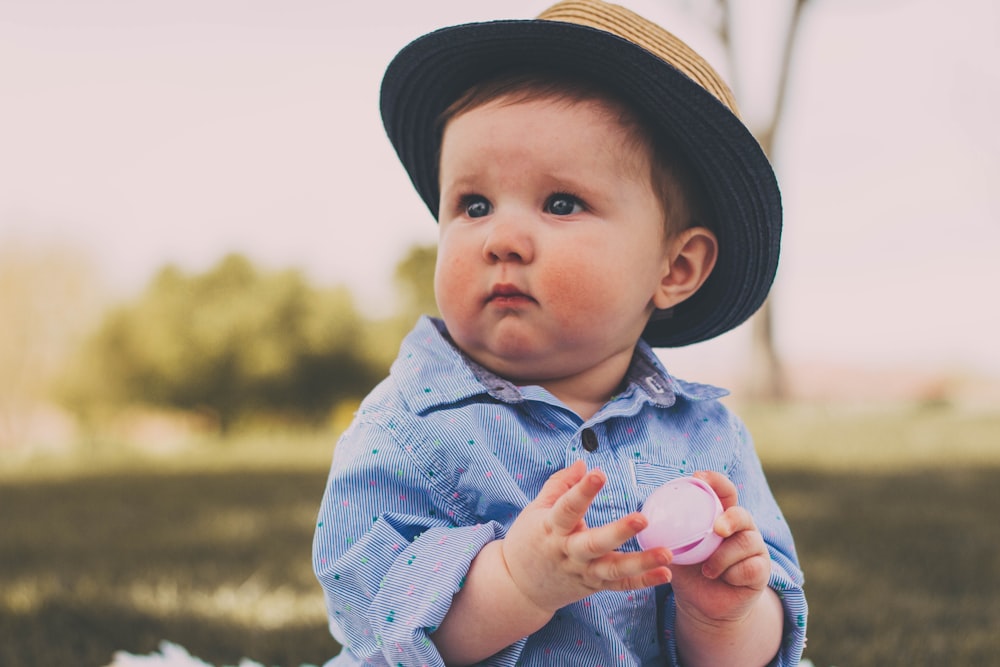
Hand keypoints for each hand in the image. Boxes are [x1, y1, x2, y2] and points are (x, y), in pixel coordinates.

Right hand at [500, 460, 671, 614]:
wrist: (518, 587)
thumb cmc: (529, 540)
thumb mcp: (535, 510)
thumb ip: (559, 485)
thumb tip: (583, 463)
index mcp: (551, 528)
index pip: (566, 508)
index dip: (582, 490)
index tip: (598, 473)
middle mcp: (567, 552)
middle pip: (593, 544)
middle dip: (618, 532)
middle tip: (642, 518)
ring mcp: (582, 572)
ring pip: (612, 570)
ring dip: (641, 563)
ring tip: (667, 554)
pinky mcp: (593, 586)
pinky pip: (620, 586)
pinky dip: (643, 582)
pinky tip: (665, 573)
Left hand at [668, 471, 771, 624]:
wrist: (702, 604)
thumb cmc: (689, 571)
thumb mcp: (675, 550)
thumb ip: (667, 533)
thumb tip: (644, 517)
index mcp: (720, 516)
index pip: (724, 491)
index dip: (715, 481)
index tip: (698, 476)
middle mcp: (740, 528)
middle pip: (742, 514)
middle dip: (730, 518)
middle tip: (717, 529)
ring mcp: (754, 548)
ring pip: (746, 543)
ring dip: (723, 557)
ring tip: (708, 570)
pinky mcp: (762, 570)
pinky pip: (751, 568)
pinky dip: (733, 574)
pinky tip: (724, 579)